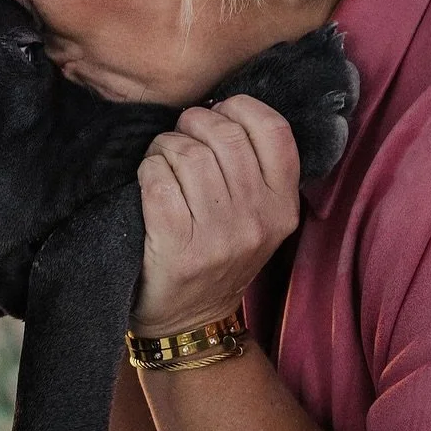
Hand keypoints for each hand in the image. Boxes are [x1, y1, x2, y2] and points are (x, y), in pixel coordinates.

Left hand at [132, 97, 300, 334]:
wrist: (190, 322)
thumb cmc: (219, 256)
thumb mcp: (258, 219)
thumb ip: (254, 170)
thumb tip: (221, 109)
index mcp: (282, 206)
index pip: (274, 131)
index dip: (240, 108)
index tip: (218, 114)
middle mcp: (257, 220)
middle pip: (225, 136)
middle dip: (192, 124)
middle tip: (179, 137)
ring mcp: (219, 238)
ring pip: (189, 155)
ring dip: (165, 147)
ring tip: (162, 160)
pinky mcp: (179, 249)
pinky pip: (159, 182)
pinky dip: (147, 171)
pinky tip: (148, 181)